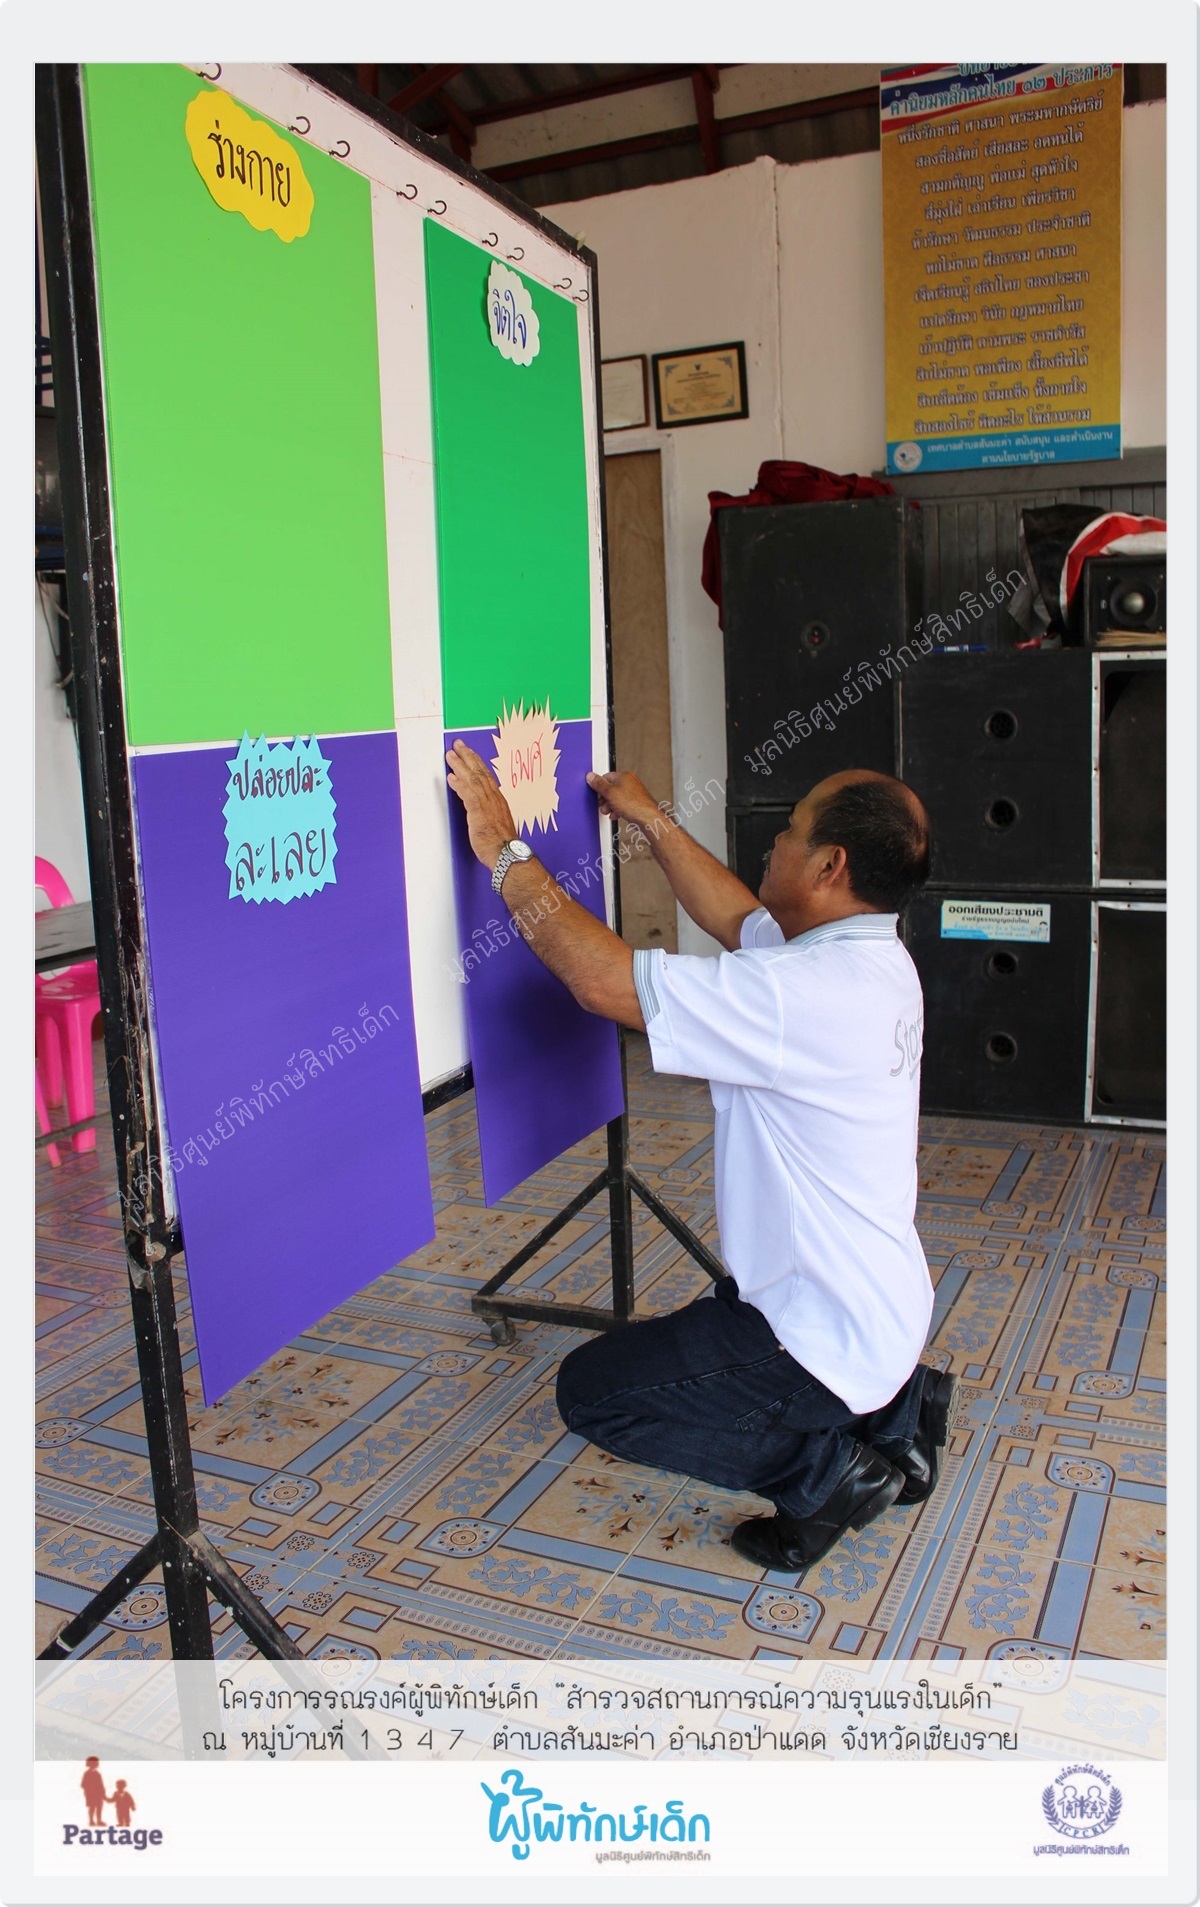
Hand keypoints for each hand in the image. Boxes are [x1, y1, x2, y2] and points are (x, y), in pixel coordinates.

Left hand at [445, 740, 518, 868]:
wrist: (508, 854)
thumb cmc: (502, 844)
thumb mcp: (498, 824)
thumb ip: (490, 813)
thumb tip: (484, 811)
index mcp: (498, 800)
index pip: (487, 776)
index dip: (477, 763)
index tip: (470, 753)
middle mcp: (494, 798)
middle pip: (479, 772)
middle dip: (468, 757)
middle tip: (458, 745)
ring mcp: (487, 804)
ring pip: (473, 779)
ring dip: (460, 766)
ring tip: (450, 756)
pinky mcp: (479, 812)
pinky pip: (468, 794)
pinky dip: (459, 784)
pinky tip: (451, 777)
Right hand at [586, 769, 664, 833]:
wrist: (647, 818)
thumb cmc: (634, 804)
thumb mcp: (610, 793)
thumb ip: (599, 784)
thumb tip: (590, 776)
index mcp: (623, 776)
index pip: (605, 777)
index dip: (599, 787)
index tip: (596, 794)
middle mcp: (630, 782)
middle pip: (610, 788)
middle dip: (604, 799)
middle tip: (603, 805)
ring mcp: (633, 792)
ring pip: (616, 798)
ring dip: (610, 805)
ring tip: (609, 811)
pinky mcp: (636, 802)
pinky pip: (623, 804)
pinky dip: (618, 809)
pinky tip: (617, 814)